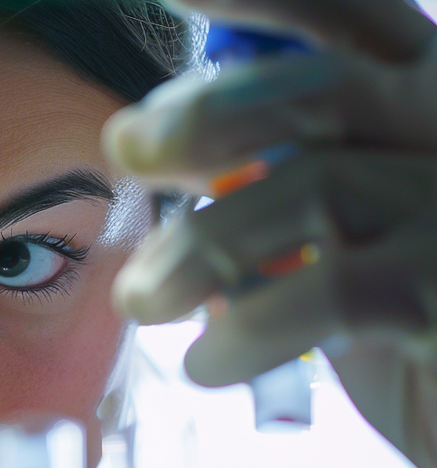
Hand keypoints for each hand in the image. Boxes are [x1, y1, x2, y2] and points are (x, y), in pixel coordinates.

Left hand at [103, 0, 436, 467]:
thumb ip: (277, 190)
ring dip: (199, 247)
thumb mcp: (343, 244)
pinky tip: (208, 366)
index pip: (355, 20)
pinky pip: (334, 291)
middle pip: (323, 87)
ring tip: (140, 301)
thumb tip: (171, 156)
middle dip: (206, 113)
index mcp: (426, 108)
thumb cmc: (416, 334)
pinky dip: (249, 329)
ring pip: (312, 187)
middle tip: (126, 147)